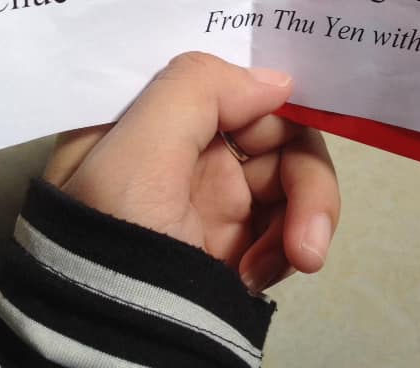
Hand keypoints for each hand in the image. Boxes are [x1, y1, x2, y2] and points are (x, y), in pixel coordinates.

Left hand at [43, 52, 340, 293]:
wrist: (111, 359)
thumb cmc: (112, 245)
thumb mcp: (133, 157)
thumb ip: (196, 91)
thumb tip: (276, 79)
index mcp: (144, 120)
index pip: (218, 79)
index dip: (263, 90)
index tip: (292, 109)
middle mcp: (181, 154)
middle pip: (271, 127)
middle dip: (303, 171)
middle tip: (308, 227)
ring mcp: (212, 201)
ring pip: (292, 176)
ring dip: (307, 212)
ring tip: (300, 257)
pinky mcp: (236, 243)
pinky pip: (289, 223)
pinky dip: (290, 246)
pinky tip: (259, 276)